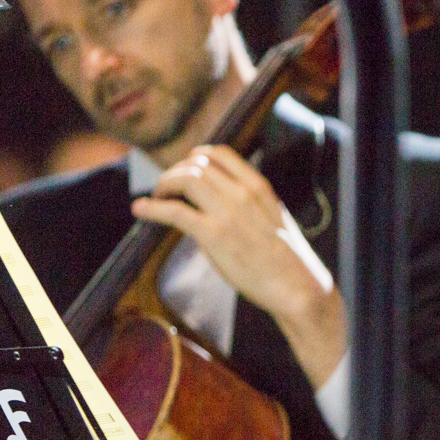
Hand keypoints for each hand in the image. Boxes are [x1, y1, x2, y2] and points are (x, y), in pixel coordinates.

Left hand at [132, 145, 345, 387]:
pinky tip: (141, 209)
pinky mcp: (214, 235)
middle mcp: (242, 192)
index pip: (219, 153)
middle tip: (165, 188)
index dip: (195, 158)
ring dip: (163, 185)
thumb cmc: (286, 259)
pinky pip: (174, 211)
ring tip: (155, 198)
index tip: (185, 169)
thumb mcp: (273, 217)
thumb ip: (248, 204)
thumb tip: (218, 202)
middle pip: (197, 164)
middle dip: (175, 172)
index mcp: (258, 186)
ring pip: (185, 179)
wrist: (298, 285)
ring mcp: (227, 212)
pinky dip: (152, 207)